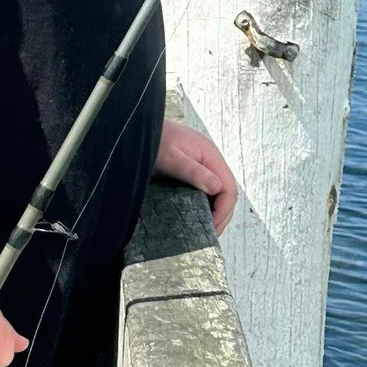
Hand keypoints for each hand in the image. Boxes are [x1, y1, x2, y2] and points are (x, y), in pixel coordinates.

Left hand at [154, 119, 238, 234]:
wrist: (137, 131)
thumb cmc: (153, 141)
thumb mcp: (171, 158)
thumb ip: (193, 172)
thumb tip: (217, 188)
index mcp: (210, 156)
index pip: (229, 188)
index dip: (224, 210)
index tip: (211, 227)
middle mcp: (210, 161)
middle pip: (226, 192)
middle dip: (221, 215)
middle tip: (209, 235)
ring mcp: (201, 166)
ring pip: (216, 194)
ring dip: (214, 212)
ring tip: (204, 230)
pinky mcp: (191, 171)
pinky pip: (204, 191)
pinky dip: (204, 206)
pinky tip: (195, 217)